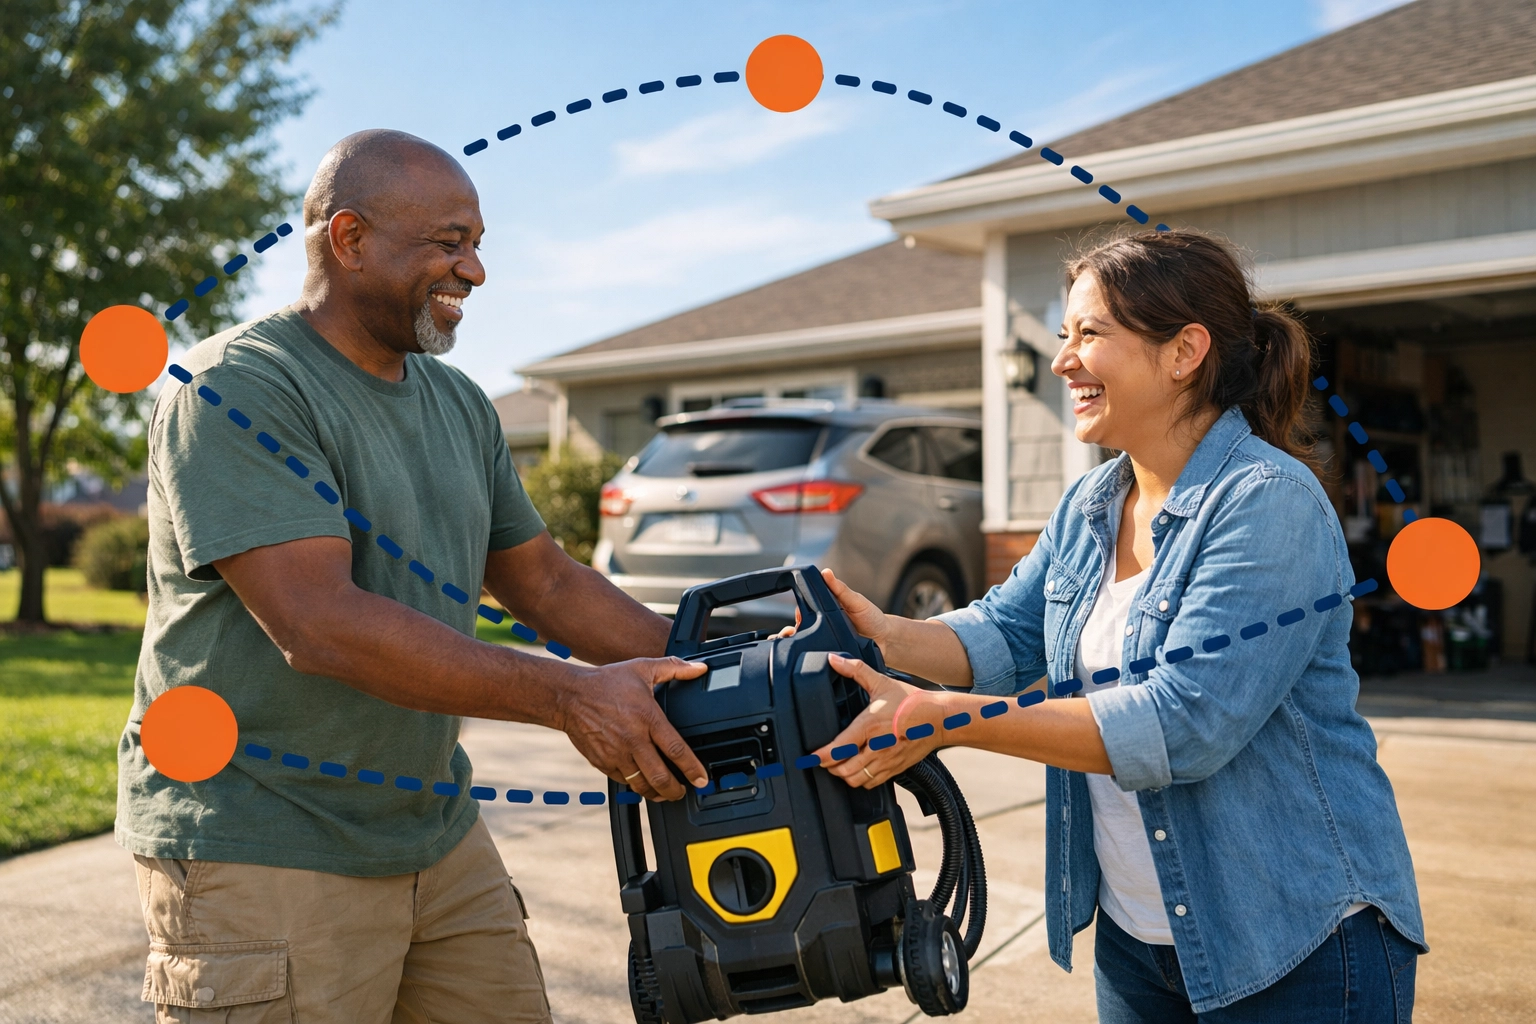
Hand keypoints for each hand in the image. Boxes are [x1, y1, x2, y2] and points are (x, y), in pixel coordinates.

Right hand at [556, 657, 708, 800]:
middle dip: (676, 790)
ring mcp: (616, 754)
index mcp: (647, 718)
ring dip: (657, 794)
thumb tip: (699, 668)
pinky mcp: (602, 762)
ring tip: (665, 794)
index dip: (692, 769)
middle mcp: (633, 739)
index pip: (676, 750)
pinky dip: (635, 785)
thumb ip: (674, 667)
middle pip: (660, 776)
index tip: (701, 779)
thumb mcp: (642, 668)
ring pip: (641, 784)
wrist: (569, 696)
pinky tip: (642, 782)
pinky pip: (623, 781)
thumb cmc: (605, 682)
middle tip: (684, 792)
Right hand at [775, 568, 892, 647]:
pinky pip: (818, 654)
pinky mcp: (831, 653)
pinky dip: (811, 654)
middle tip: (794, 630)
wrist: (887, 641)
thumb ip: (840, 589)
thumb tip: (826, 572)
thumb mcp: (857, 601)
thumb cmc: (873, 618)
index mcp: (828, 608)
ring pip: (806, 641)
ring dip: (799, 641)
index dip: (800, 610)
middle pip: (802, 626)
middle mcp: (824, 624)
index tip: (799, 612)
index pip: (807, 607)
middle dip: (795, 628)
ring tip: (795, 641)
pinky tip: (807, 654)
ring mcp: (827, 639)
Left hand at [812, 653, 950, 787]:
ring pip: (857, 780)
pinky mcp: (895, 769)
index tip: (811, 756)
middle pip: (845, 770)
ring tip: (837, 766)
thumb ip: (856, 670)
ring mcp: (887, 761)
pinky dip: (860, 781)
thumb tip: (834, 659)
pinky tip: (857, 771)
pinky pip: (872, 783)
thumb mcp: (881, 682)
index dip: (821, 756)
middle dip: (829, 767)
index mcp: (870, 725)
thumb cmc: (911, 701)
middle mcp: (877, 747)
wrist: (939, 718)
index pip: (839, 748)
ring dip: (844, 776)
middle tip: (822, 760)